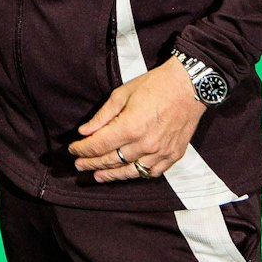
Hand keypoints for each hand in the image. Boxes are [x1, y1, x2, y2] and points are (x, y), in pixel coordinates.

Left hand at [68, 57, 206, 182]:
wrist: (189, 86)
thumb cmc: (155, 86)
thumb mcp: (121, 95)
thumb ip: (102, 117)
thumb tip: (85, 132)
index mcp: (130, 128)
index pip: (98, 145)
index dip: (82, 149)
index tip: (72, 150)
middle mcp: (145, 144)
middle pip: (111, 160)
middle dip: (91, 163)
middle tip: (78, 165)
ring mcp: (161, 152)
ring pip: (131, 171)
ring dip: (112, 174)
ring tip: (97, 175)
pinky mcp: (174, 155)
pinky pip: (152, 172)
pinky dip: (138, 174)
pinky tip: (127, 173)